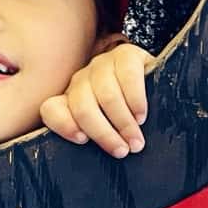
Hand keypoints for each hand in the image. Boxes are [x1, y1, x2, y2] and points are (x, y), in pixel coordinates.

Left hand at [41, 41, 151, 157]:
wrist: (156, 86)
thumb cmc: (126, 116)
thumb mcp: (105, 129)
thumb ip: (90, 137)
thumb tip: (88, 152)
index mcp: (69, 100)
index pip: (51, 109)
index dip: (64, 125)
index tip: (83, 140)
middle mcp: (82, 80)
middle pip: (82, 107)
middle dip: (104, 133)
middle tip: (123, 150)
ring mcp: (102, 65)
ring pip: (106, 95)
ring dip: (123, 123)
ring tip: (136, 141)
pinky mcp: (126, 55)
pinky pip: (128, 77)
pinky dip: (135, 100)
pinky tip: (141, 115)